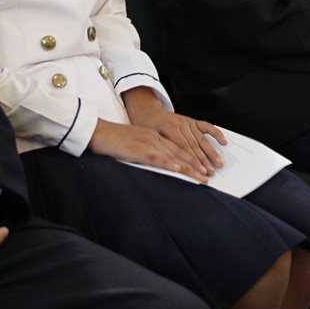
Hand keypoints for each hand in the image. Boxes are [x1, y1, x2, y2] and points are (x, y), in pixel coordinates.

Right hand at [88, 118, 209, 181]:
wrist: (100, 132)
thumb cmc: (114, 140)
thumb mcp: (134, 144)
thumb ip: (146, 151)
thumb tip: (156, 161)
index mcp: (154, 137)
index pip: (178, 149)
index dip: (192, 159)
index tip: (202, 168)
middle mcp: (155, 139)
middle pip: (181, 153)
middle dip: (196, 165)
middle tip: (209, 175)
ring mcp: (149, 143)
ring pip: (174, 157)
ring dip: (190, 168)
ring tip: (202, 176)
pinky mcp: (141, 150)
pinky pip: (159, 157)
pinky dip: (171, 164)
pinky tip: (181, 169)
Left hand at [123, 88, 225, 174]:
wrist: (148, 112)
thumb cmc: (146, 127)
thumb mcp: (149, 139)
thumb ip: (161, 150)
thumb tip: (172, 166)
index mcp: (169, 129)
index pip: (184, 149)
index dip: (192, 162)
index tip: (199, 172)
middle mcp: (180, 125)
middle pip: (195, 146)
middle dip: (204, 161)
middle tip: (210, 173)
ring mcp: (188, 122)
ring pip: (201, 140)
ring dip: (211, 153)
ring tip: (218, 163)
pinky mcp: (192, 121)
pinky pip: (207, 127)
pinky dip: (216, 134)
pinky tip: (223, 142)